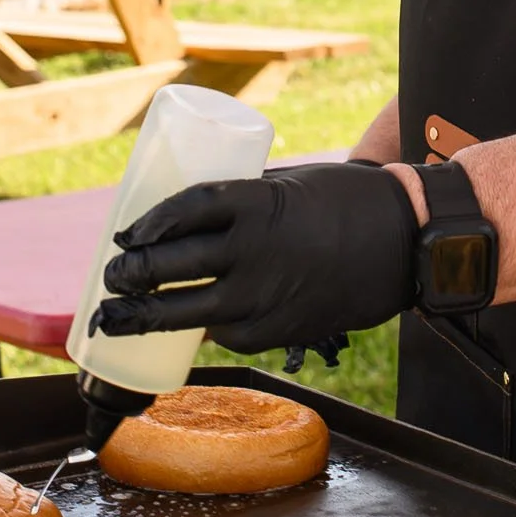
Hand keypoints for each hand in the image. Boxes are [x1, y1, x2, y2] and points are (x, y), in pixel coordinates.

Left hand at [93, 163, 417, 357]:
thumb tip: (188, 219)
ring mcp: (265, 296)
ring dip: (141, 317)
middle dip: (131, 274)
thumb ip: (242, 202)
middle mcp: (255, 252)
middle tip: (112, 275)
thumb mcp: (288, 182)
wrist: (403, 243)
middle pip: (172, 265)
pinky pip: (226, 333)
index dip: (148, 224)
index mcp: (257, 203)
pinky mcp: (278, 330)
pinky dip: (200, 330)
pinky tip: (184, 326)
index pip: (185, 211)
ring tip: (114, 318)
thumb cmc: (345, 201)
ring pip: (186, 313)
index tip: (126, 233)